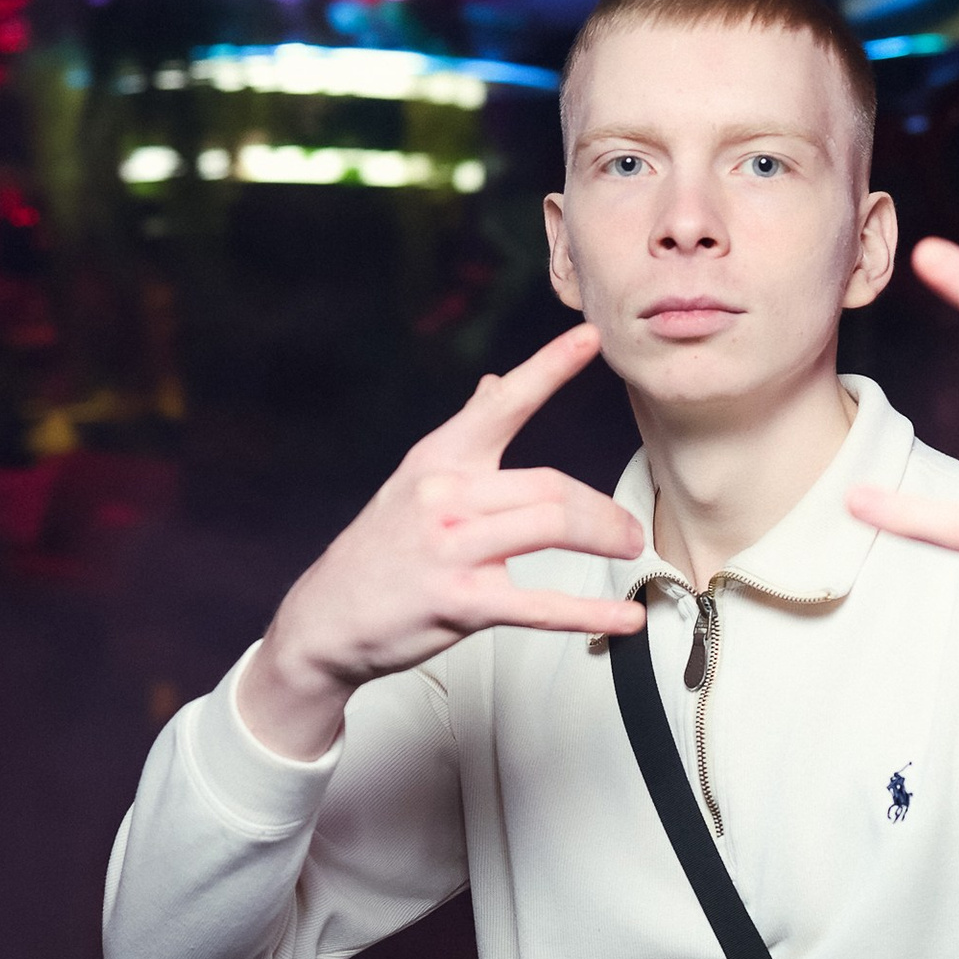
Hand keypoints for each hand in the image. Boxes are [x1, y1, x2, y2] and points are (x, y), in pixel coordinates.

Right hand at [240, 324, 644, 759]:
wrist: (327, 619)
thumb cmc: (379, 552)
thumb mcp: (415, 482)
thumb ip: (464, 434)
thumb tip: (494, 384)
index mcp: (438, 460)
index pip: (500, 404)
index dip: (547, 368)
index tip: (588, 338)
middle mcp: (444, 496)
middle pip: (549, 484)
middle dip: (603, 507)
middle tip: (631, 527)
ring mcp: (450, 548)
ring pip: (551, 527)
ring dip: (605, 537)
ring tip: (629, 548)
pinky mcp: (458, 602)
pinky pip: (540, 605)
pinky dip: (592, 611)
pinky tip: (625, 614)